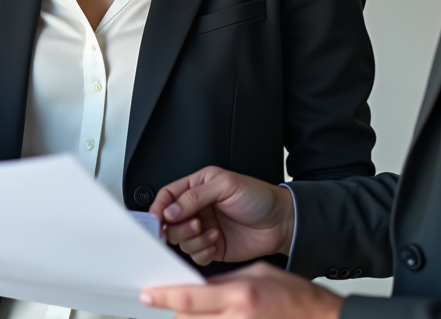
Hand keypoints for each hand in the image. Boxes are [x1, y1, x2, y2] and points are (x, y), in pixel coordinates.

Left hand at [141, 261, 341, 318]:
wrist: (323, 318)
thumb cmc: (295, 296)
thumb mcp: (257, 273)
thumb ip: (225, 281)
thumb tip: (198, 286)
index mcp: (241, 295)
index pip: (190, 296)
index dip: (164, 296)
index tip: (147, 295)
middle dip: (178, 311)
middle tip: (175, 303)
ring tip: (199, 311)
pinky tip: (213, 317)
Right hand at [149, 166, 294, 264]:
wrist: (282, 222)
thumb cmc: (259, 197)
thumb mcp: (225, 185)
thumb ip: (195, 196)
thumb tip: (170, 209)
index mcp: (197, 187)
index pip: (167, 196)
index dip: (159, 207)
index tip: (158, 219)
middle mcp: (197, 209)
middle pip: (169, 221)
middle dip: (177, 226)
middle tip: (193, 224)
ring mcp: (204, 229)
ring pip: (181, 240)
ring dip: (192, 238)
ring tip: (209, 231)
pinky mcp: (212, 247)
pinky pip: (195, 254)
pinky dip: (201, 250)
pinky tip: (216, 240)